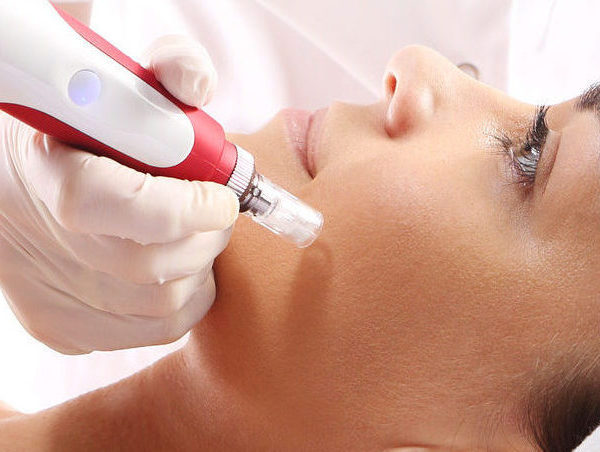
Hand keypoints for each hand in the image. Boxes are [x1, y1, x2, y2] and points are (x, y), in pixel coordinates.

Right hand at [0, 35, 237, 353]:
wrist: (16, 186)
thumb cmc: (78, 132)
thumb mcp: (118, 83)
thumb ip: (166, 70)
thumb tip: (197, 84)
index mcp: (49, 175)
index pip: (124, 208)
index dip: (187, 208)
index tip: (221, 199)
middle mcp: (39, 247)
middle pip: (152, 267)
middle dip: (207, 238)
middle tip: (217, 213)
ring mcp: (50, 298)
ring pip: (164, 305)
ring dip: (199, 267)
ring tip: (194, 234)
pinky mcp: (62, 329)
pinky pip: (155, 330)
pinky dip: (185, 298)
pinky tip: (176, 266)